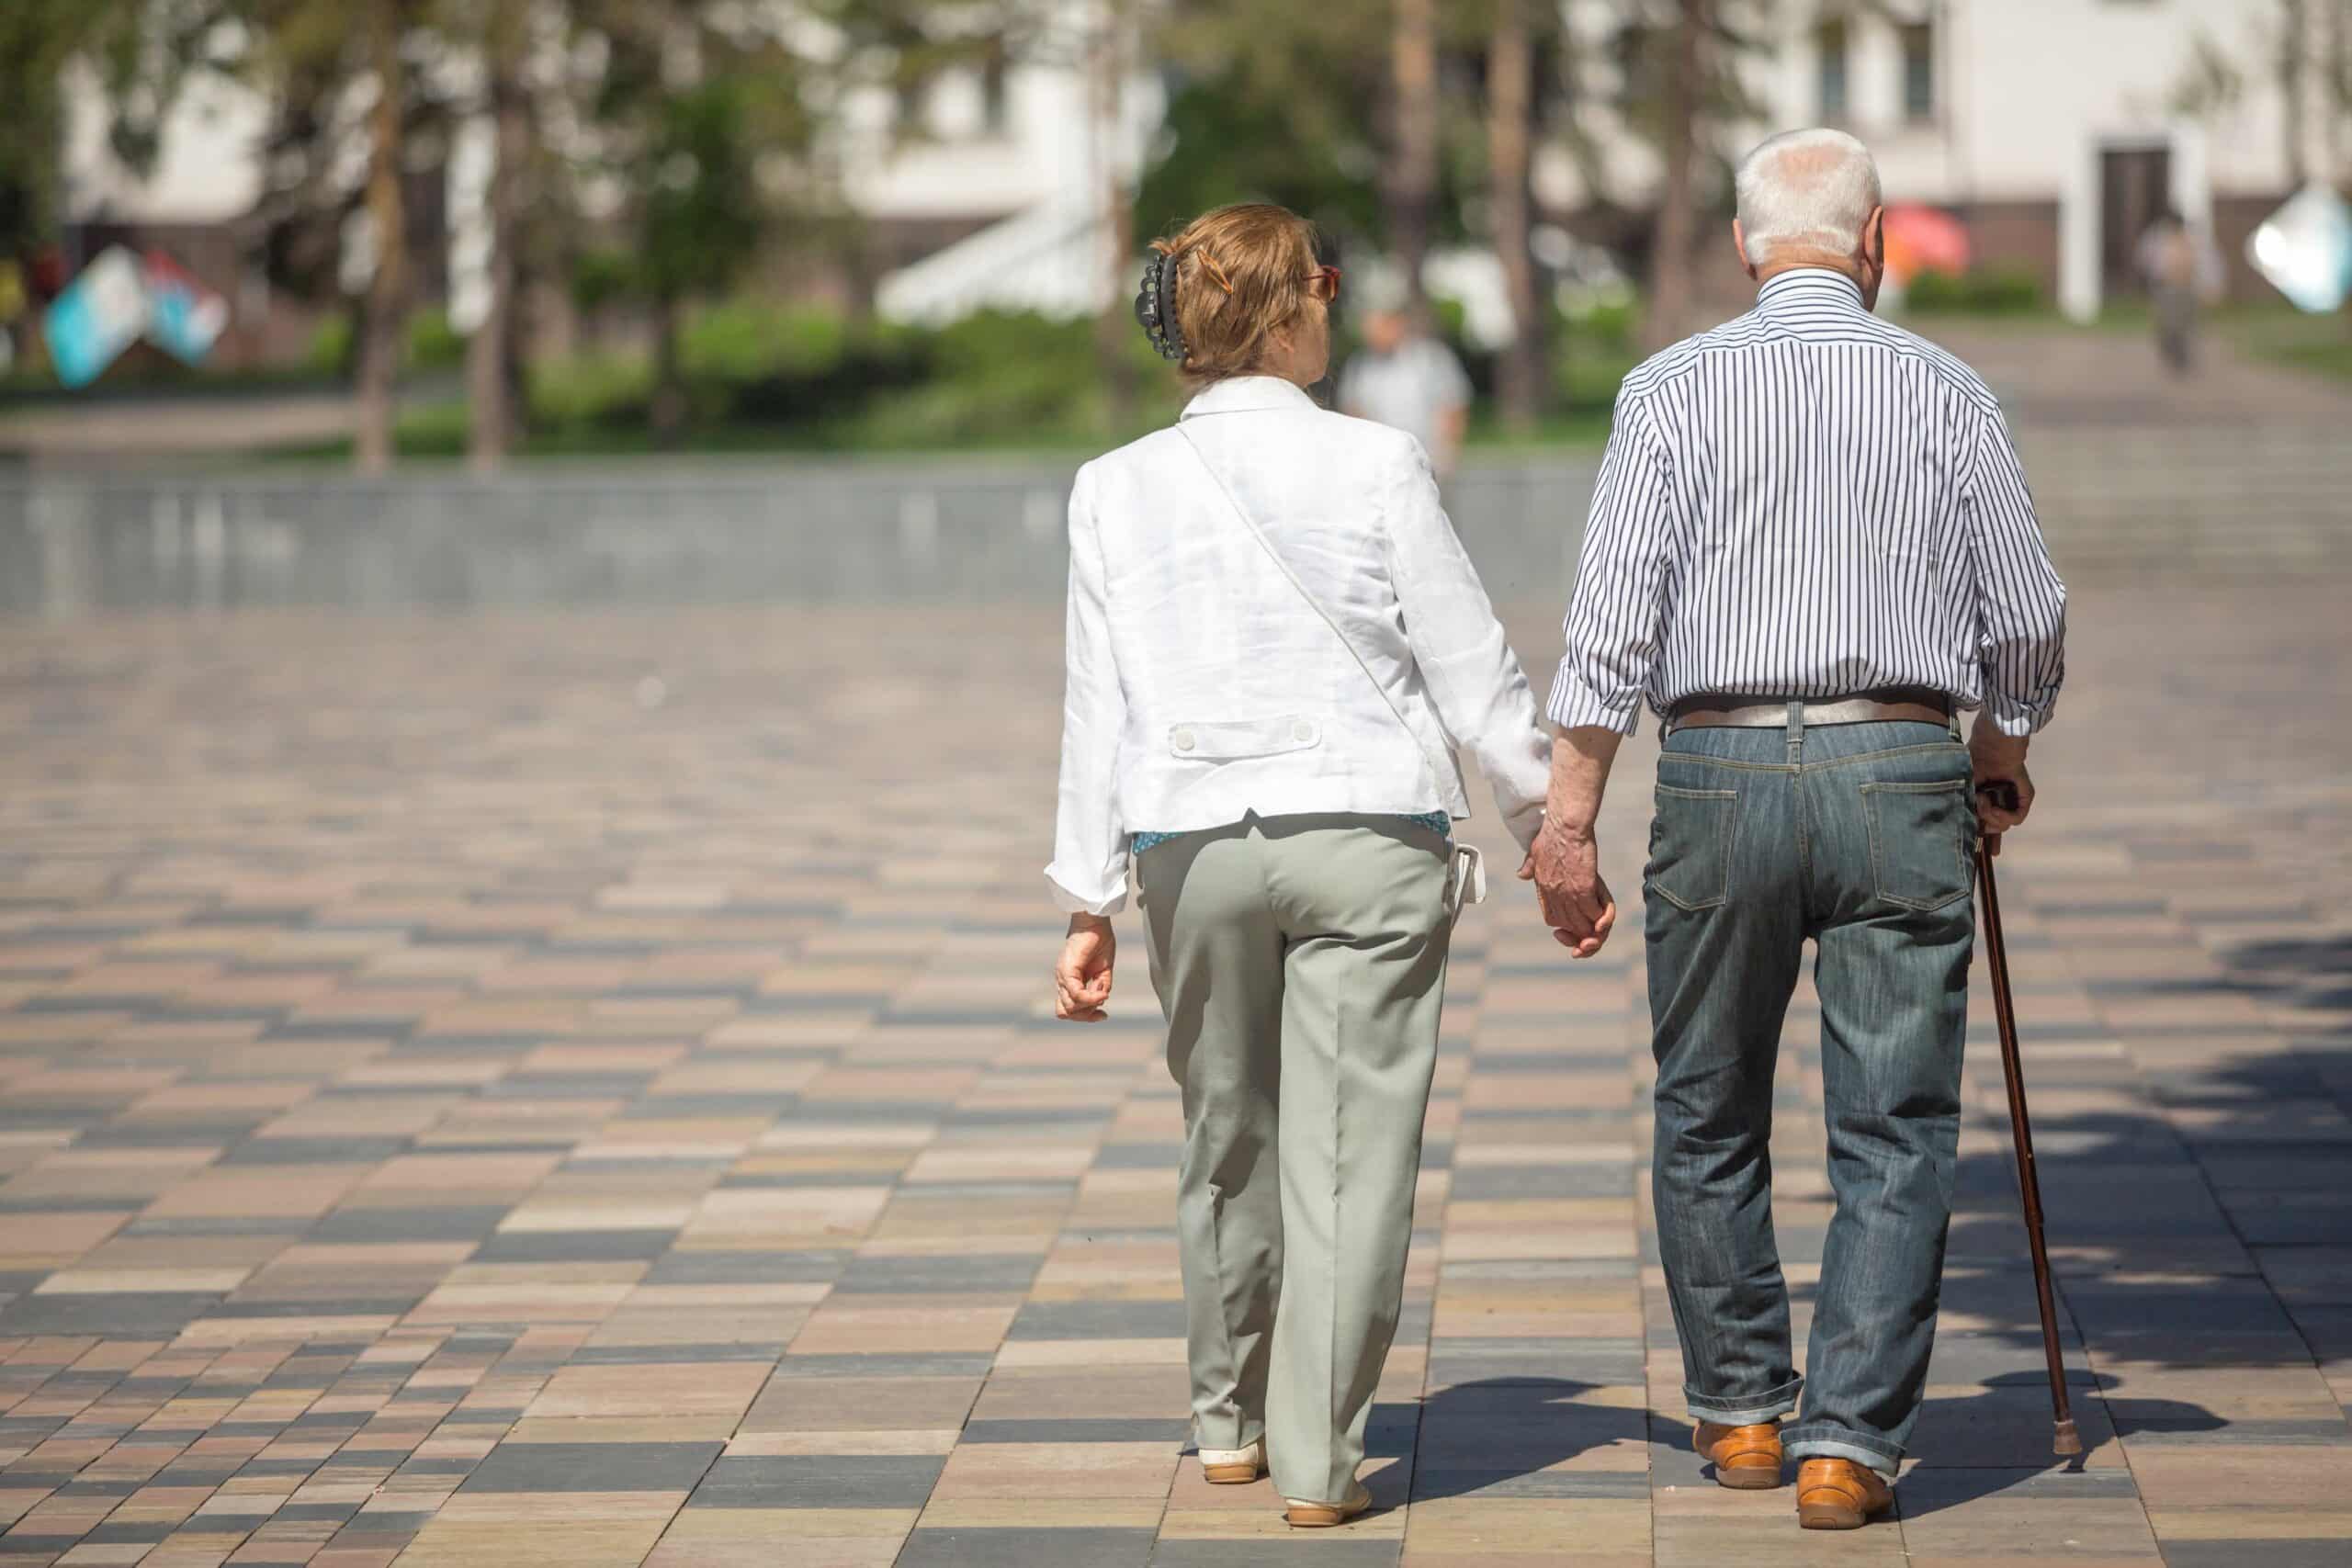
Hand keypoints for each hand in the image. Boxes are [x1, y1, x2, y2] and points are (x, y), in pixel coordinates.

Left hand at [1054, 914, 1115, 1021]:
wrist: (1094, 923)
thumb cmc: (1099, 942)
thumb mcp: (1102, 972)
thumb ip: (1099, 988)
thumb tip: (1100, 1002)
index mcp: (1068, 982)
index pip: (1067, 1010)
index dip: (1084, 1016)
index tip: (1102, 1014)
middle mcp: (1061, 981)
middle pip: (1066, 1013)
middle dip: (1086, 1016)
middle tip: (1101, 1011)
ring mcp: (1062, 977)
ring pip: (1069, 1007)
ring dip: (1089, 1007)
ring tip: (1102, 994)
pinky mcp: (1067, 971)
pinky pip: (1076, 994)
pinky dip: (1090, 998)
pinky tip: (1102, 992)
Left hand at [1520, 821, 1616, 958]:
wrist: (1565, 825)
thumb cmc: (1551, 835)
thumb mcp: (1534, 852)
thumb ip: (1529, 866)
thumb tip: (1520, 874)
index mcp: (1543, 889)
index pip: (1551, 919)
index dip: (1563, 927)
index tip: (1570, 928)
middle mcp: (1554, 895)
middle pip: (1568, 926)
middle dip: (1580, 937)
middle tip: (1589, 940)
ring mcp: (1569, 892)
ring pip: (1582, 924)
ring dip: (1592, 930)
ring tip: (1599, 930)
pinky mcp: (1584, 887)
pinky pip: (1593, 913)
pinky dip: (1600, 918)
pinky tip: (1603, 917)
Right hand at [1968, 727, 2034, 852]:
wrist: (1991, 749)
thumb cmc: (1973, 763)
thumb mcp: (1964, 791)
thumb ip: (1969, 810)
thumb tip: (1974, 828)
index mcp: (1986, 798)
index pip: (1988, 824)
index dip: (1988, 840)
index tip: (1990, 853)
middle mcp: (2001, 801)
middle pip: (1996, 828)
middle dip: (1986, 827)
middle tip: (1979, 806)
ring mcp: (2013, 800)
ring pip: (2005, 825)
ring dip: (1991, 817)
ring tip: (1984, 800)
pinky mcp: (2025, 797)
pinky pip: (2017, 818)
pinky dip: (2004, 815)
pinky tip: (1995, 804)